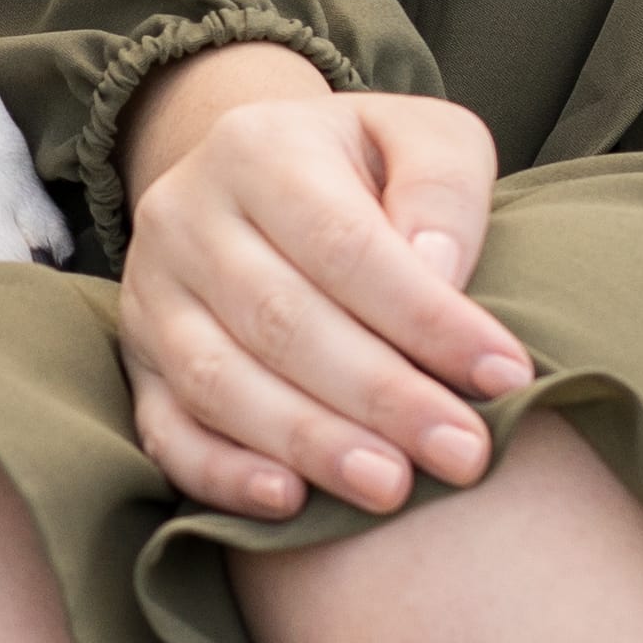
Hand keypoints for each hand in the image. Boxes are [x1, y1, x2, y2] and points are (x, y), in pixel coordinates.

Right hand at [112, 42, 534, 521]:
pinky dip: (221, 473)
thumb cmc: (367, 168)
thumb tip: (437, 270)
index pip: (345, 245)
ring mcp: (152, 295)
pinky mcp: (138, 362)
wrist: (261, 175)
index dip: (426, 318)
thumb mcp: (422, 139)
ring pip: (220, 382)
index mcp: (258, 146)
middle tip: (464, 454)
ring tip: (391, 490)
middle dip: (381, 397)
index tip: (504, 376)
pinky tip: (287, 502)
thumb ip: (442, 189)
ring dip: (310, 443)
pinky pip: (165, 430)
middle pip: (282, 321)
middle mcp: (186, 215)